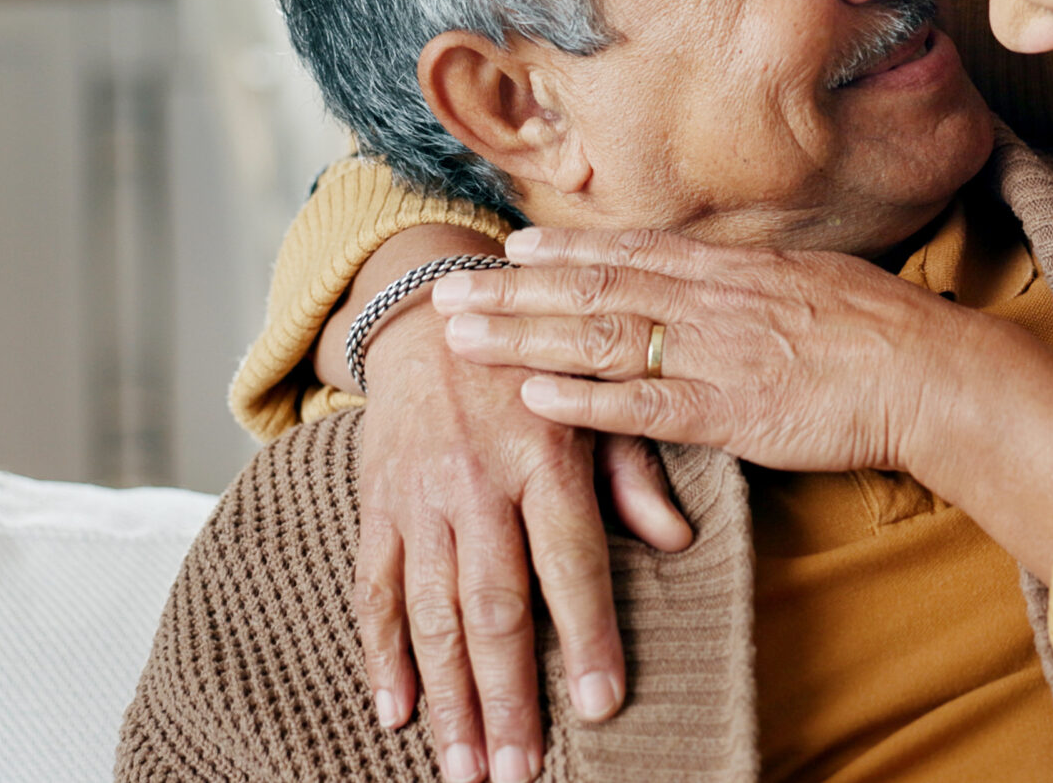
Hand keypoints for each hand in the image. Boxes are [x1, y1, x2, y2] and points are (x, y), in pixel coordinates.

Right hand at [328, 231, 691, 782]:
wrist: (429, 315)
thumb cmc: (532, 369)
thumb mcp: (597, 405)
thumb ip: (634, 475)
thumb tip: (678, 541)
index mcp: (546, 459)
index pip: (572, 564)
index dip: (588, 638)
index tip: (602, 704)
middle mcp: (480, 484)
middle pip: (496, 604)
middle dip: (508, 695)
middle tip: (519, 768)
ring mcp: (422, 499)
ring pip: (432, 611)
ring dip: (449, 696)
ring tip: (464, 765)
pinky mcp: (378, 505)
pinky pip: (374, 590)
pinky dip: (382, 655)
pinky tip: (397, 712)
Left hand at [433, 226, 1052, 580]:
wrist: (932, 368)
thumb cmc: (888, 332)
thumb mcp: (819, 283)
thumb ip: (764, 285)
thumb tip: (738, 278)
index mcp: (734, 270)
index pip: (632, 252)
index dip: (565, 248)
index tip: (510, 244)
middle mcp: (712, 300)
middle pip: (594, 290)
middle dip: (515, 290)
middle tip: (449, 289)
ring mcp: (715, 353)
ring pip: (599, 339)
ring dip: (524, 337)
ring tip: (462, 337)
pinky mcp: (729, 410)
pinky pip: (642, 405)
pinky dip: (584, 402)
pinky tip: (533, 398)